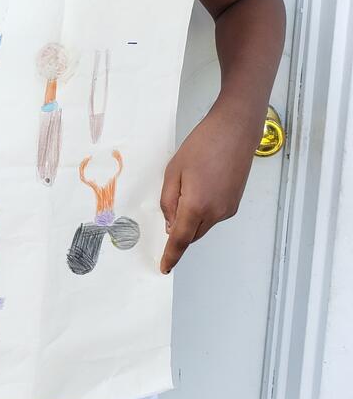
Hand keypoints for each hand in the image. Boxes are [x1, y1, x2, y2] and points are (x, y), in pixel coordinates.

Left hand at [159, 106, 256, 273]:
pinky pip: (213, 216)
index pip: (179, 240)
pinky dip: (202, 211)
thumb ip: (168, 201)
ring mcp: (228, 209)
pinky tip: (200, 186)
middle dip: (177, 230)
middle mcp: (215, 213)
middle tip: (172, 202)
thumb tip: (170, 224)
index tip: (164, 267)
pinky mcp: (234, 204)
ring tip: (187, 186)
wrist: (234, 131)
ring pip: (202, 226)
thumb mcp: (173, 171)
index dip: (171, 255)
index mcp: (196, 206)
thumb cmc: (202, 145)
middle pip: (191, 234)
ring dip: (190, 219)